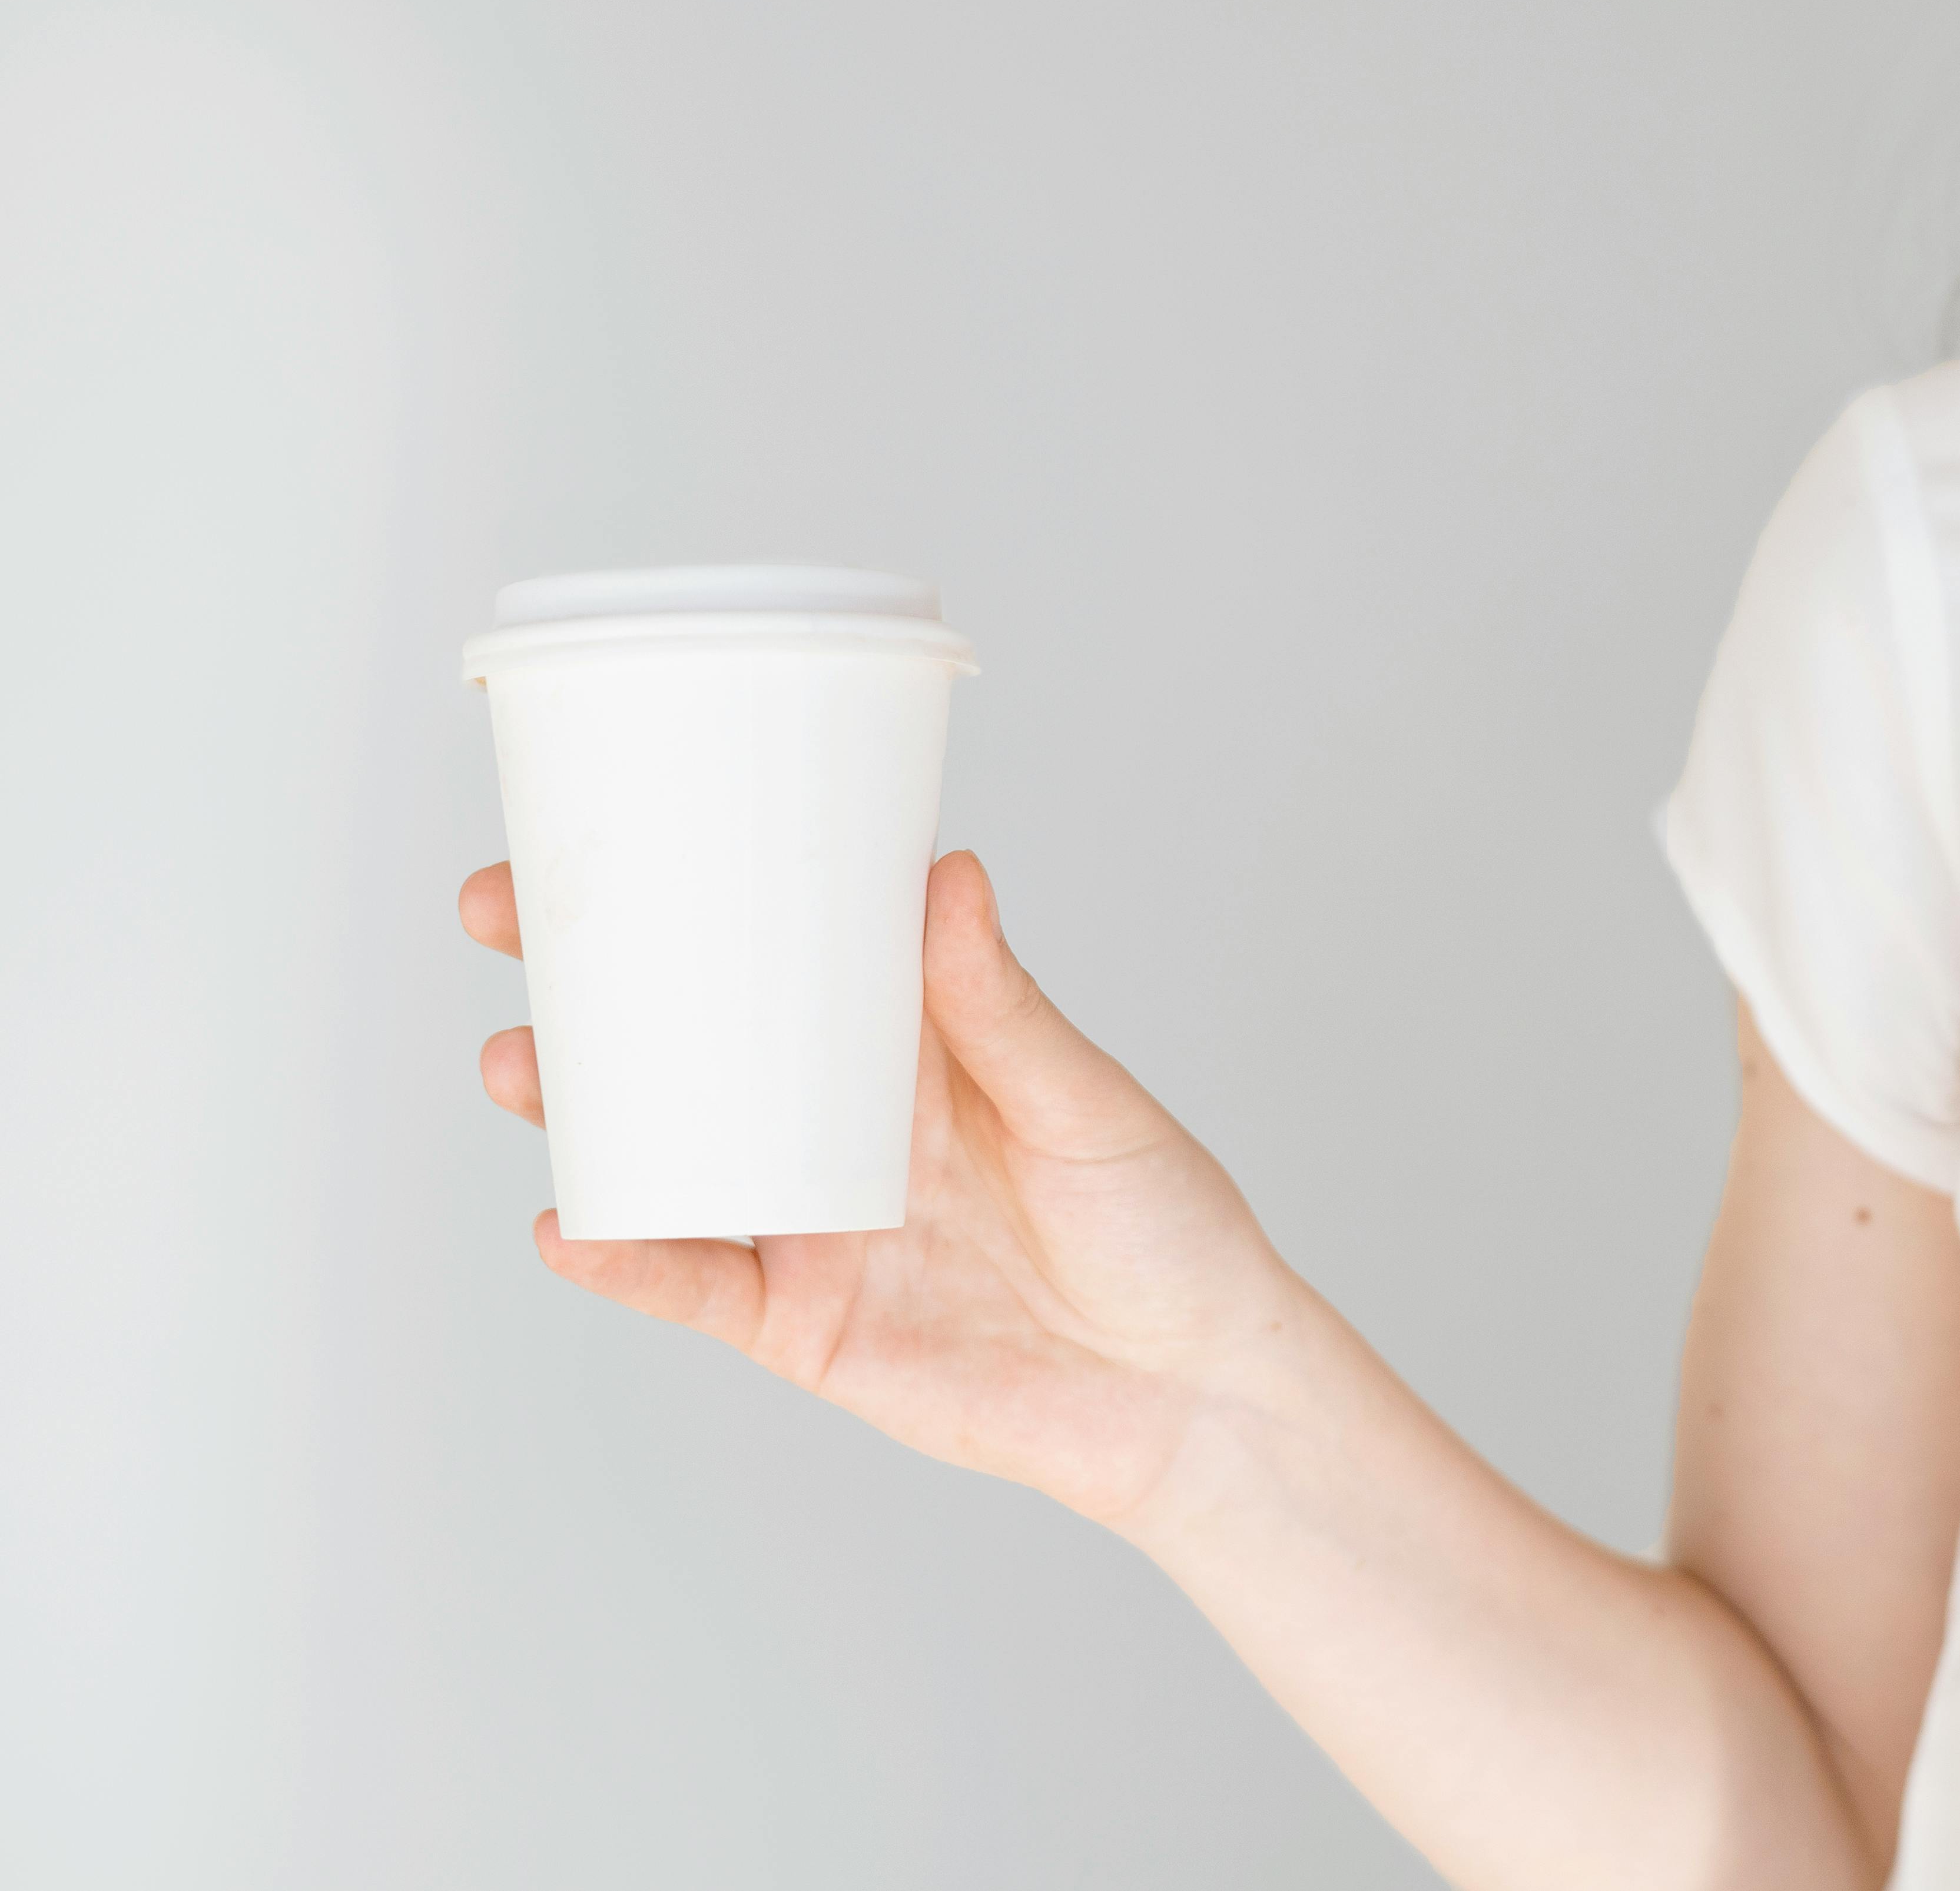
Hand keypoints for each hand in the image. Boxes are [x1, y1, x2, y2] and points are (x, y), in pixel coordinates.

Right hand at [461, 849, 1290, 1529]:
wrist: (1190, 1391)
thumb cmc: (1164, 1228)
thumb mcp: (1084, 1102)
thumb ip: (1002, 1007)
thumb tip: (949, 874)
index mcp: (910, 1050)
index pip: (782, 950)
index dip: (695, 895)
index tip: (602, 830)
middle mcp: (842, 1128)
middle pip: (690, 1044)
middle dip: (588, 985)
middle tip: (507, 920)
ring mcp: (812, 1225)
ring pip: (667, 1157)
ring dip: (580, 1112)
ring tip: (516, 1063)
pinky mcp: (805, 1323)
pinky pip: (694, 1286)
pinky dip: (626, 1258)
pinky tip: (565, 1221)